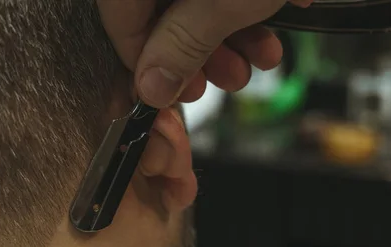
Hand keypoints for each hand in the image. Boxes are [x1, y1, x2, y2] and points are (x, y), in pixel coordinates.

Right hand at [98, 0, 311, 107]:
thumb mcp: (222, 0)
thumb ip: (183, 44)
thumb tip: (148, 90)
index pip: (122, 28)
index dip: (150, 68)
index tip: (177, 94)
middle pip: (158, 18)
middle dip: (200, 55)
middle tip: (225, 78)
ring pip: (192, 7)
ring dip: (228, 40)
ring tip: (258, 60)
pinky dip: (242, 13)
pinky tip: (269, 33)